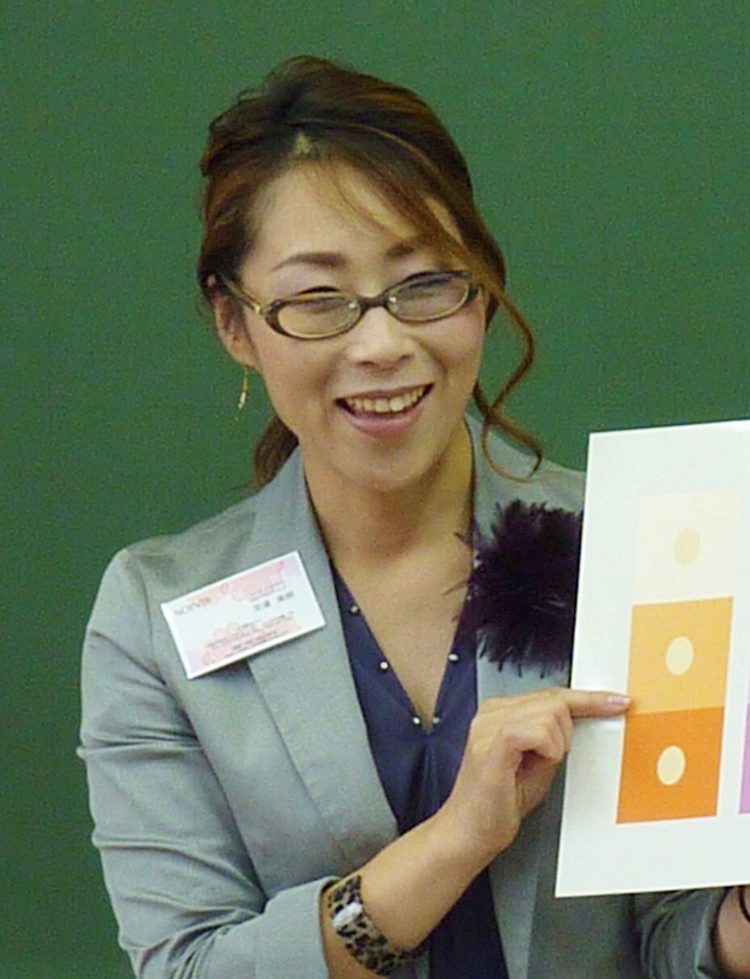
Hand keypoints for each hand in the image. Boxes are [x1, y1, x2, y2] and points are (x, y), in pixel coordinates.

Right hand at [439, 688, 629, 868]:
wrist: (469, 833)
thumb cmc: (499, 804)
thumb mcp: (538, 764)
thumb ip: (554, 739)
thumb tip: (581, 722)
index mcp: (501, 711)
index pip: (552, 694)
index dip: (588, 699)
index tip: (615, 702)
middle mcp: (493, 711)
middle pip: (555, 701)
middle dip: (566, 735)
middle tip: (548, 762)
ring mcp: (489, 723)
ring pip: (551, 714)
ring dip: (555, 745)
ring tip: (533, 767)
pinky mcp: (491, 741)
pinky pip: (538, 730)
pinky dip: (546, 749)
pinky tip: (531, 764)